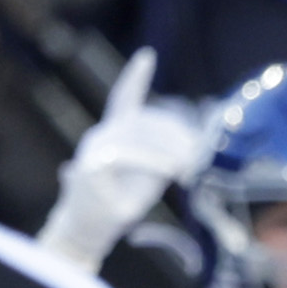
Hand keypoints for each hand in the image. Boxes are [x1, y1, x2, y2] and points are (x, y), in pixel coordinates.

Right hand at [40, 49, 205, 264]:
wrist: (88, 230)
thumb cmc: (118, 204)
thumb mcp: (148, 178)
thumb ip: (164, 158)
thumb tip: (195, 148)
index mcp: (113, 133)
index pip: (124, 98)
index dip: (135, 77)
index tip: (147, 56)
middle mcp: (102, 134)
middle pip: (146, 120)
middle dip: (177, 135)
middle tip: (198, 156)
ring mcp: (95, 148)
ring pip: (139, 136)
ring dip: (170, 151)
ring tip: (187, 169)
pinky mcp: (92, 165)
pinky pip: (126, 154)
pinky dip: (154, 161)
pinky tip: (173, 171)